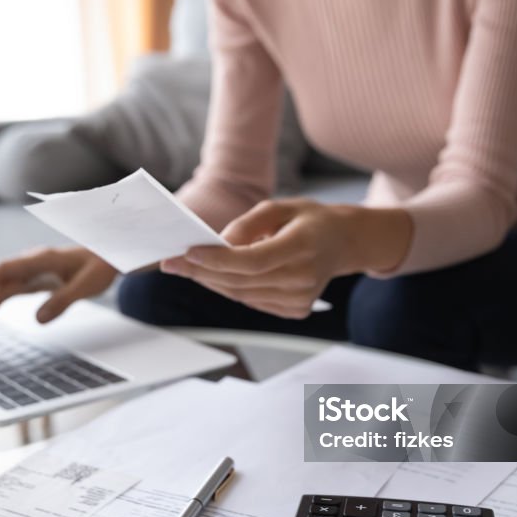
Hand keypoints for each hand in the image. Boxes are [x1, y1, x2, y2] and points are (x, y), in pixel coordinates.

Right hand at [0, 247, 116, 330]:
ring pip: (1, 286)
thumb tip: (38, 319)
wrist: (109, 255)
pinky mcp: (33, 279)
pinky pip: (8, 289)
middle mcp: (32, 262)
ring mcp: (31, 270)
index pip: (5, 270)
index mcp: (42, 259)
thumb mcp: (88, 285)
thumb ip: (63, 300)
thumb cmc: (100, 267)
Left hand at [160, 199, 410, 318]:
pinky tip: (215, 276)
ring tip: (187, 268)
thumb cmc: (310, 220)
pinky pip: (252, 301)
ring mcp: (301, 298)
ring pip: (242, 294)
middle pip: (240, 281)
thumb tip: (219, 243)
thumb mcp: (282, 206)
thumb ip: (249, 223)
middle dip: (201, 272)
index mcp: (302, 246)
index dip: (216, 260)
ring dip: (211, 282)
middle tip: (171, 263)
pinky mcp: (296, 310)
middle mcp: (303, 277)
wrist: (345, 243)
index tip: (187, 253)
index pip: (252, 260)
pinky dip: (230, 289)